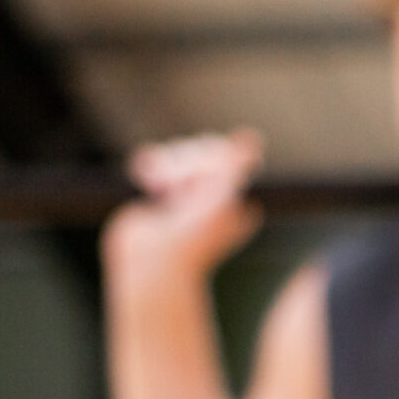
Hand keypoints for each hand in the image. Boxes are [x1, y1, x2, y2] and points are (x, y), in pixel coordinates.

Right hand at [101, 128, 266, 287]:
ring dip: (167, 169)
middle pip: (199, 150)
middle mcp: (212, 196)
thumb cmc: (194, 234)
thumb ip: (235, 163)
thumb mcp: (222, 193)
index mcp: (234, 197)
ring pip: (176, 154)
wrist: (155, 261)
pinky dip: (149, 166)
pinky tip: (146, 180)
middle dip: (186, 166)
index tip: (205, 186)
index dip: (210, 161)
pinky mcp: (157, 195)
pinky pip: (154, 161)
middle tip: (180, 195)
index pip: (223, 153)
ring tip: (160, 191)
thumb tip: (253, 137)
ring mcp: (184, 195)